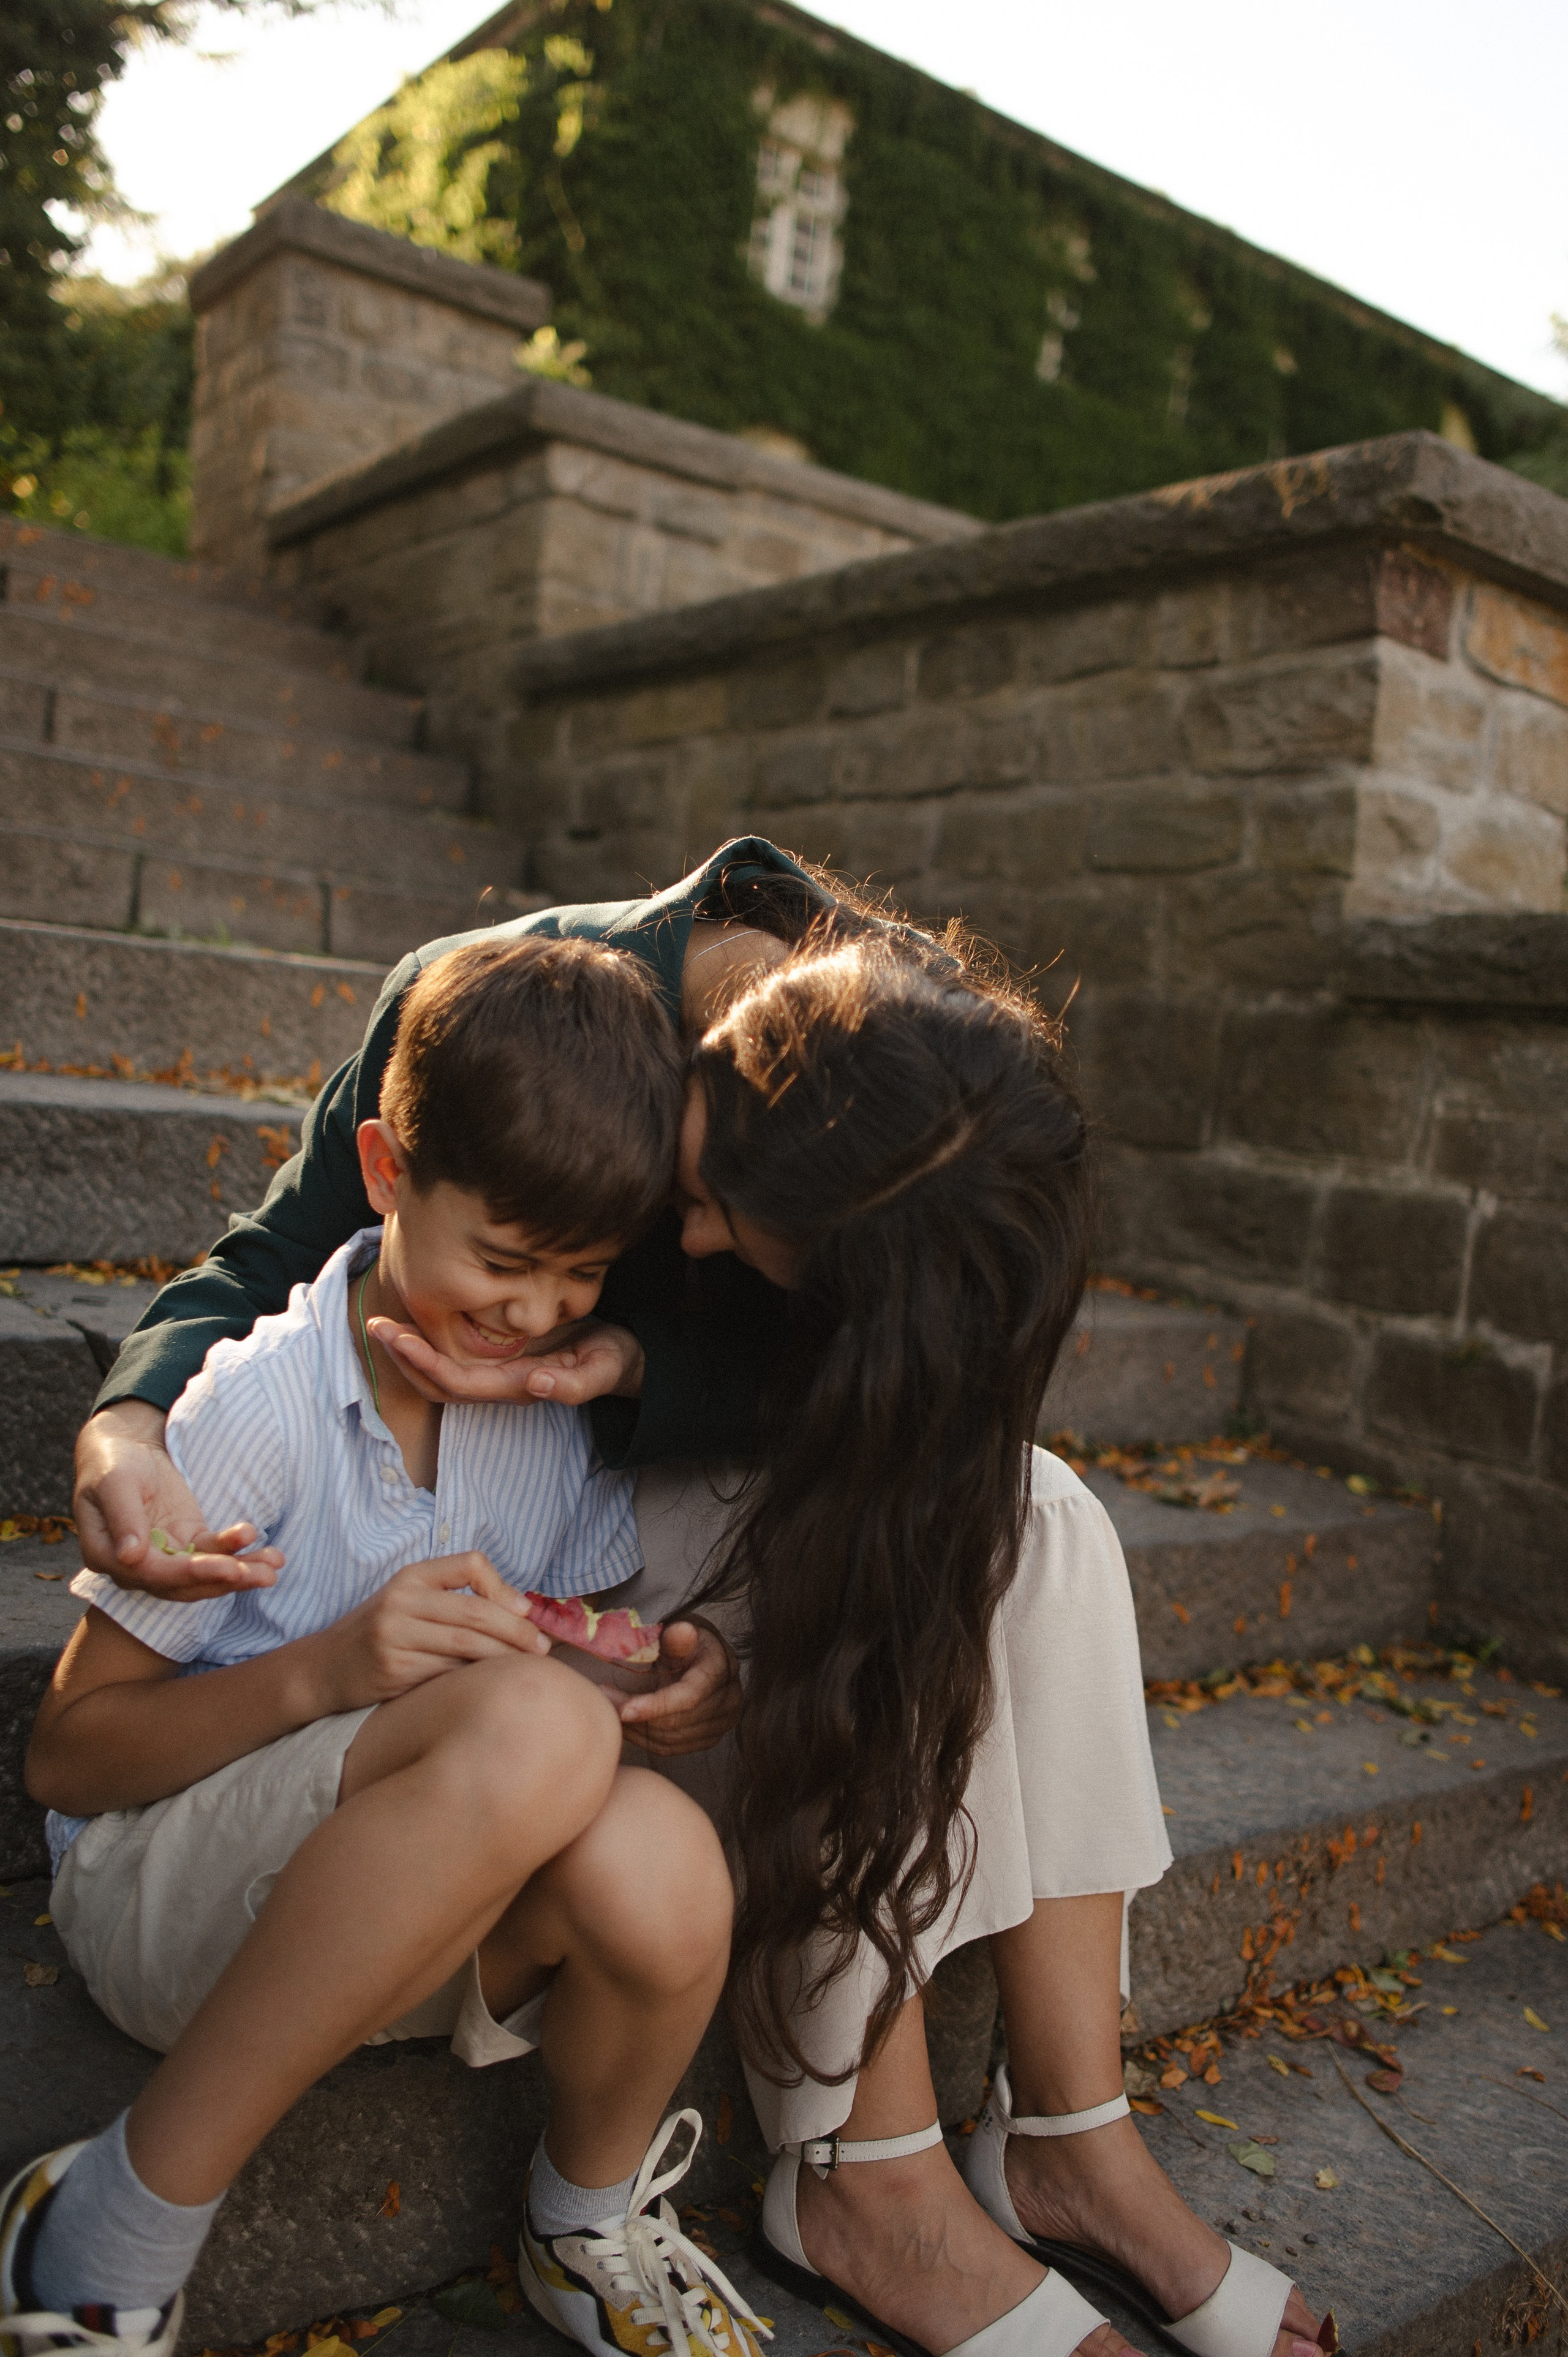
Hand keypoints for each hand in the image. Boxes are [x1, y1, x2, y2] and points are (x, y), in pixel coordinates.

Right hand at [73, 1400, 283, 1599]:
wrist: (125, 1447)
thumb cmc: (112, 1463)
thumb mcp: (113, 1483)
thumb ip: (123, 1518)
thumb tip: (131, 1556)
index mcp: (108, 1556)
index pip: (151, 1574)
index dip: (188, 1574)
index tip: (228, 1568)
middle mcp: (136, 1566)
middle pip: (183, 1584)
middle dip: (224, 1580)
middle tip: (263, 1576)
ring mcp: (165, 1555)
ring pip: (204, 1573)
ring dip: (241, 1573)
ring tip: (274, 1567)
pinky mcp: (187, 1540)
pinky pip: (215, 1552)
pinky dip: (241, 1552)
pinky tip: (270, 1551)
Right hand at [312, 1551, 550, 1714]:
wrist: (324, 1668)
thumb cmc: (381, 1633)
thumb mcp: (409, 1600)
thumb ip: (452, 1597)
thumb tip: (520, 1608)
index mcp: (411, 1576)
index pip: (470, 1563)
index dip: (503, 1587)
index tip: (525, 1611)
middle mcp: (401, 1600)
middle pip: (475, 1611)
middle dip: (517, 1631)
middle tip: (542, 1649)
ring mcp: (395, 1635)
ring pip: (466, 1645)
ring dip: (503, 1658)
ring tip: (527, 1667)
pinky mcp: (393, 1670)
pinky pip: (447, 1673)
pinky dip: (475, 1678)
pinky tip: (491, 1683)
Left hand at [366, 1317, 645, 1408]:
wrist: (622, 1357)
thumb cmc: (612, 1359)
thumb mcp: (604, 1368)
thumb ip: (574, 1383)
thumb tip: (536, 1386)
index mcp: (519, 1386)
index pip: (459, 1382)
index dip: (425, 1363)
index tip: (396, 1336)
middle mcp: (500, 1382)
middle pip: (438, 1383)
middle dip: (405, 1358)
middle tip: (376, 1324)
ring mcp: (497, 1370)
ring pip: (439, 1372)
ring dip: (409, 1351)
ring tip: (383, 1323)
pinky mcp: (498, 1355)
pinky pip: (451, 1355)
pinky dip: (426, 1340)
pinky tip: (412, 1319)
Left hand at [617, 1619, 741, 1756]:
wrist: (699, 1655)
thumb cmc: (682, 1641)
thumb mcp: (677, 1632)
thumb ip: (676, 1637)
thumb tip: (682, 1631)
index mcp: (721, 1668)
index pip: (688, 1698)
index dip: (655, 1707)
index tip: (623, 1710)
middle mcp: (728, 1699)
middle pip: (678, 1723)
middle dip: (637, 1718)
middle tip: (604, 1702)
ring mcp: (722, 1722)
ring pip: (672, 1740)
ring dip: (637, 1730)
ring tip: (612, 1710)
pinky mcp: (709, 1738)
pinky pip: (672, 1748)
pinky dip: (645, 1740)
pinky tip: (627, 1723)